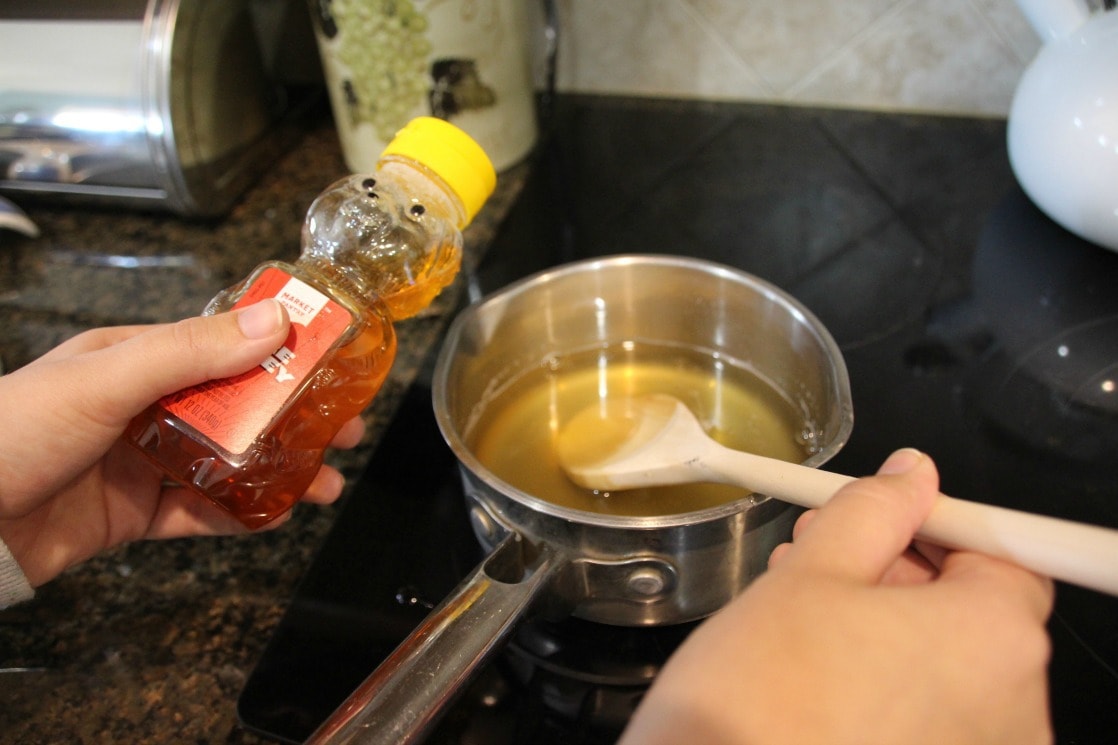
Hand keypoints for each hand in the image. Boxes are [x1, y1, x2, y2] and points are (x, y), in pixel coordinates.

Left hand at [0, 300, 364, 587]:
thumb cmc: (12, 432)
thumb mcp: (106, 379)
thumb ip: (191, 352)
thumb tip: (273, 321)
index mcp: (135, 357)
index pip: (223, 344)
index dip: (280, 351)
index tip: (330, 358)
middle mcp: (144, 405)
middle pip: (237, 406)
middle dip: (294, 417)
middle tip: (346, 427)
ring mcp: (142, 459)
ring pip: (228, 461)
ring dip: (278, 470)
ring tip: (326, 484)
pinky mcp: (136, 511)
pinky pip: (200, 511)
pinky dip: (240, 514)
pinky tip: (275, 515)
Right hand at [621, 449, 1054, 744]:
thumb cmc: (761, 700)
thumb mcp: (810, 574)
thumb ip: (872, 511)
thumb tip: (909, 477)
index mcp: (991, 638)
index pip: (1004, 556)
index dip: (941, 525)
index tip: (891, 514)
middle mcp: (1009, 708)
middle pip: (975, 612)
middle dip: (902, 571)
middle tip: (831, 552)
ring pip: (946, 666)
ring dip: (889, 625)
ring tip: (809, 610)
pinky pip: (929, 717)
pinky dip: (887, 683)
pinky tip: (823, 668)